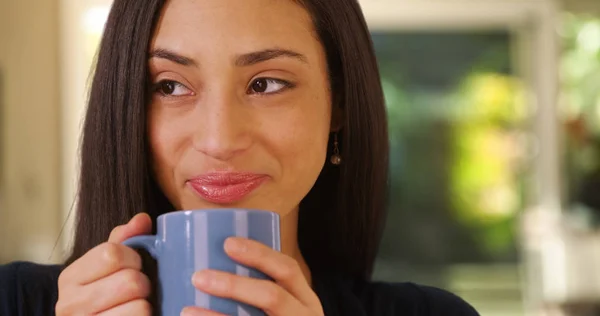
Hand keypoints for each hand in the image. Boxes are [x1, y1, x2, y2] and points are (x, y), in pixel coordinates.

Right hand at [56, 213, 152, 315]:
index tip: (134, 266)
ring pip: (139, 308)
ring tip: (136, 308)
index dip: (133, 258)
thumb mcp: (106, 267)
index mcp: (70, 278)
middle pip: (130, 282)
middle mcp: (69, 305)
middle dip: (143, 285)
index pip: (112, 253)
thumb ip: (124, 241)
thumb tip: (142, 219)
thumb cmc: (104, 298)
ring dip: (146, 307)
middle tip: (138, 292)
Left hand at [182, 237, 323, 315]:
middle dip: (234, 285)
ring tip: (187, 311)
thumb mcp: (288, 307)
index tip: (228, 243)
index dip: (259, 254)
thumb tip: (219, 264)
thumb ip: (263, 291)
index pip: (287, 269)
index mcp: (305, 300)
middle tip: (199, 277)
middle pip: (272, 296)